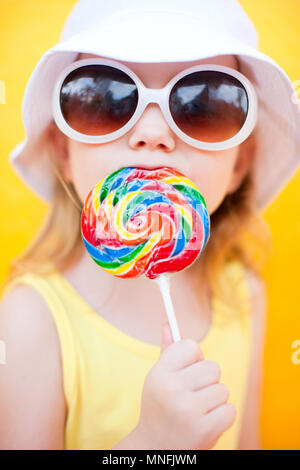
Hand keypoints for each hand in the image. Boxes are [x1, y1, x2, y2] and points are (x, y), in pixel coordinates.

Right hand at [135, 322, 235, 449]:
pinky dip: (222, 417)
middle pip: (212, 367)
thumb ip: (167, 352)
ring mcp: (188, 409)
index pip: (190, 346)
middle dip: (207, 381)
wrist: (156, 449)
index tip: (187, 372)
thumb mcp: (158, 379)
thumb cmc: (160, 408)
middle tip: (192, 395)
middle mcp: (172, 389)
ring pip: (222, 389)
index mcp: (159, 373)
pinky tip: (205, 423)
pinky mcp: (204, 429)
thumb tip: (168, 324)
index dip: (193, 359)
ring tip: (197, 411)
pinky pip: (229, 410)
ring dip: (214, 400)